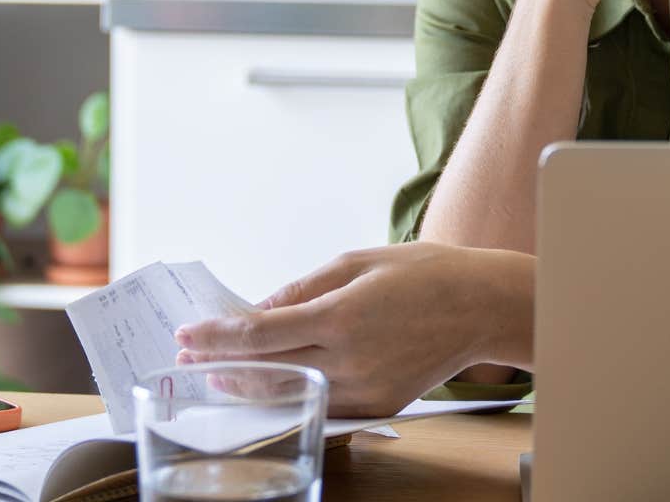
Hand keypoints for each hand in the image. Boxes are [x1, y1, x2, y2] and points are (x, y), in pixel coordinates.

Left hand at [173, 242, 534, 417]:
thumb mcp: (357, 262)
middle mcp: (350, 360)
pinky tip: (269, 384)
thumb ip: (302, 289)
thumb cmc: (424, 274)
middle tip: (190, 354)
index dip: (216, 336)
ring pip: (290, 394)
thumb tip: (259, 310)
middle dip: (221, 363)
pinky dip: (291, 394)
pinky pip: (322, 403)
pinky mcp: (378, 407)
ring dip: (249, 384)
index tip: (187, 333)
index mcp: (342, 317)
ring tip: (220, 373)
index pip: (259, 334)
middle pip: (266, 370)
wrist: (482, 308)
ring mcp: (364, 390)